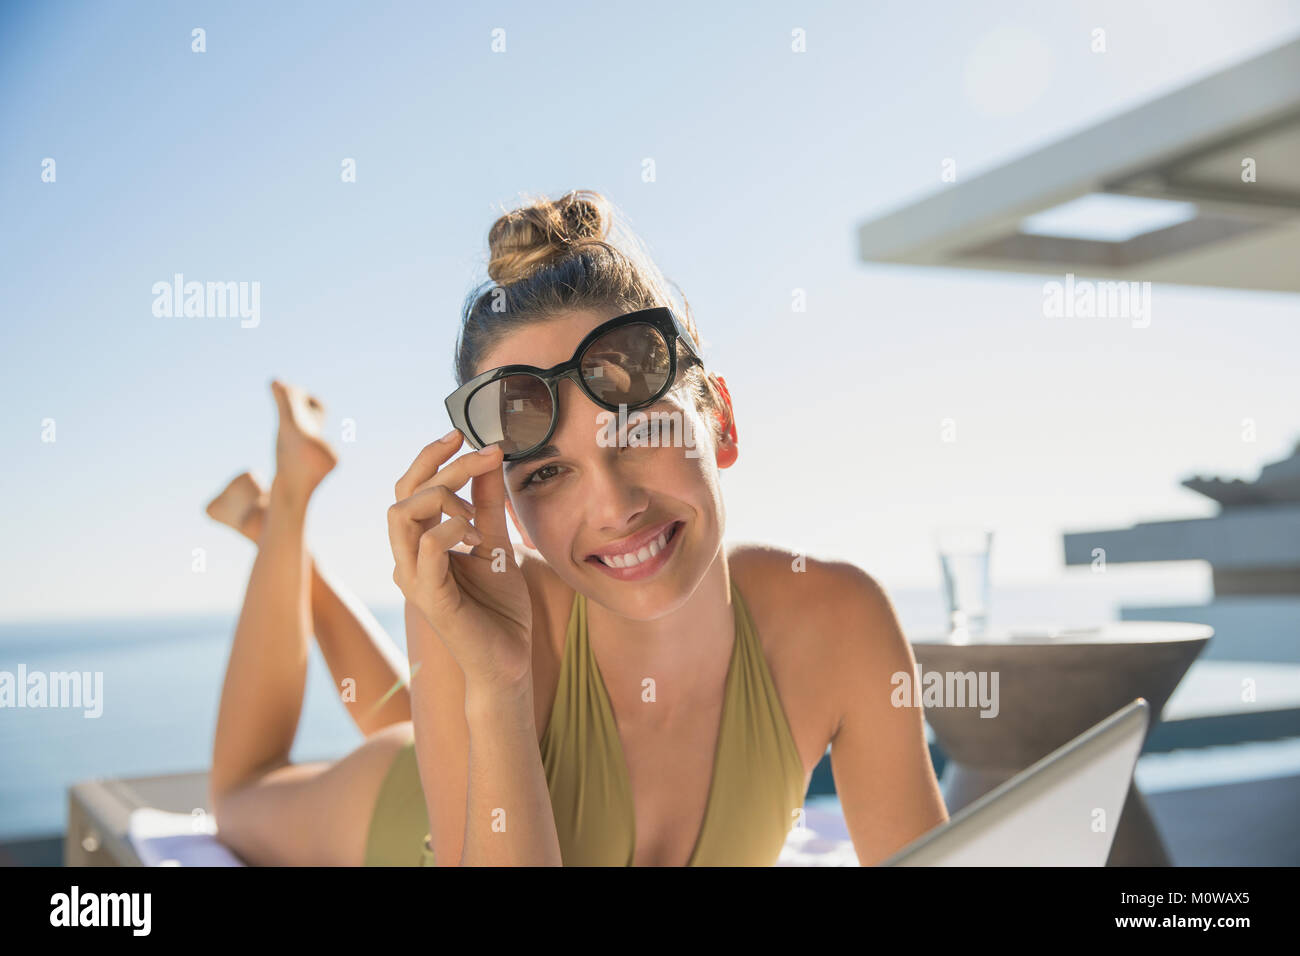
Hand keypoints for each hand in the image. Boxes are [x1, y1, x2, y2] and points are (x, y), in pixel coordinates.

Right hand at [387, 431, 532, 691]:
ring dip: (444, 494)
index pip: (409, 489)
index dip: (431, 457)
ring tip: (478, 510)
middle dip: (442, 465)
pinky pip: (428, 547)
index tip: (463, 434)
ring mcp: (414, 579)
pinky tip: (477, 533)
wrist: (508, 662)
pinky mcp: (430, 599)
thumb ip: (487, 504)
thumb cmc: (499, 608)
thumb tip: (490, 458)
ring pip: (403, 513)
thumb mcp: (496, 544)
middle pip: (403, 493)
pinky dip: (452, 528)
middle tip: (484, 453)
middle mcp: (407, 559)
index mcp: (419, 545)